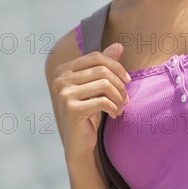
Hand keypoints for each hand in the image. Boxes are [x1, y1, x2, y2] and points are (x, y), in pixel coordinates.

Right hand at [52, 43, 130, 161]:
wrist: (79, 143)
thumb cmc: (89, 111)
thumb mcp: (97, 86)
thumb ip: (104, 65)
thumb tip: (119, 46)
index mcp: (64, 69)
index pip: (96, 56)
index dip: (116, 65)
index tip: (128, 79)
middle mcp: (60, 79)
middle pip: (102, 70)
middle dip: (120, 84)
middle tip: (126, 98)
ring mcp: (64, 94)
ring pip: (105, 85)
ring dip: (119, 97)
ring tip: (121, 106)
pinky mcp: (71, 109)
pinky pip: (103, 101)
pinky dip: (115, 108)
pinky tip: (115, 114)